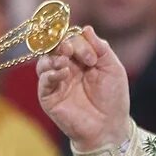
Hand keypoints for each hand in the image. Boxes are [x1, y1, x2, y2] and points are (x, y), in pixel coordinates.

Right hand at [36, 26, 131, 150]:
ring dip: (52, 57)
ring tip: (65, 61)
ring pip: (43, 61)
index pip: (71, 39)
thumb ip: (101, 48)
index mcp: (80, 59)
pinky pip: (43, 80)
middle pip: (54, 47)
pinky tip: (63, 74)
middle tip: (71, 50)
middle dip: (61, 44)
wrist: (109, 127)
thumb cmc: (112, 98)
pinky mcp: (49, 97)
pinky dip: (50, 73)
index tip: (92, 58)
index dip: (78, 42)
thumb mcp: (112, 68)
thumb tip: (86, 28)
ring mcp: (56, 82)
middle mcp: (65, 68)